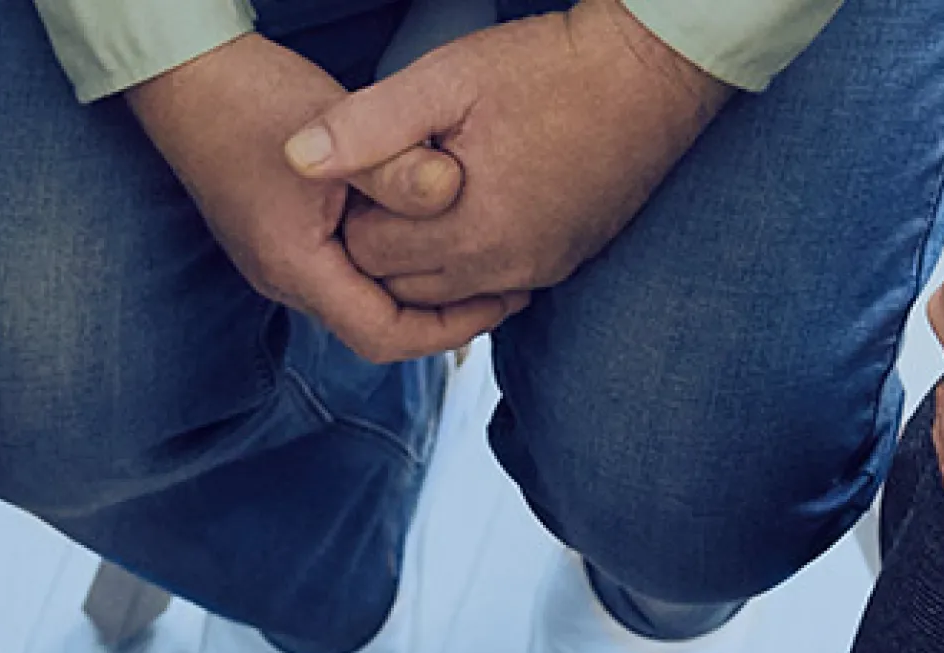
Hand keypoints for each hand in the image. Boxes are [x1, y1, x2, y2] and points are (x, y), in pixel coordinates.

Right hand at [131, 37, 501, 366]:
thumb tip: (450, 191)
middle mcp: (284, 280)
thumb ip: (394, 166)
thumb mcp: (336, 126)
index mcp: (297, 269)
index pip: (384, 337)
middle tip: (503, 284)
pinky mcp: (283, 240)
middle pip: (376, 328)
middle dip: (442, 314)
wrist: (185, 78)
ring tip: (474, 261)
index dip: (449, 329)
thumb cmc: (251, 98)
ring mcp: (280, 263)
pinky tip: (425, 234)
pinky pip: (348, 272)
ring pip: (363, 300)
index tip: (500, 301)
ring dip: (418, 288)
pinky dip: (392, 265)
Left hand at [307, 0, 731, 309]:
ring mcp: (537, 273)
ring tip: (423, 192)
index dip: (352, 206)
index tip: (368, 160)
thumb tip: (294, 159)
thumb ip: (367, 125)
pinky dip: (465, 260)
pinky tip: (465, 209)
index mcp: (467, 231)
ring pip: (443, 294)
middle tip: (388, 175)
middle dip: (381, 238)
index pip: (366, 253)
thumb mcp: (445, 79)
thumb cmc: (548, 68)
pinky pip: (489, 287)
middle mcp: (503, 270)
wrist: (649, 77)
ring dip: (420, 255)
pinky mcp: (562, 265)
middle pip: (399, 284)